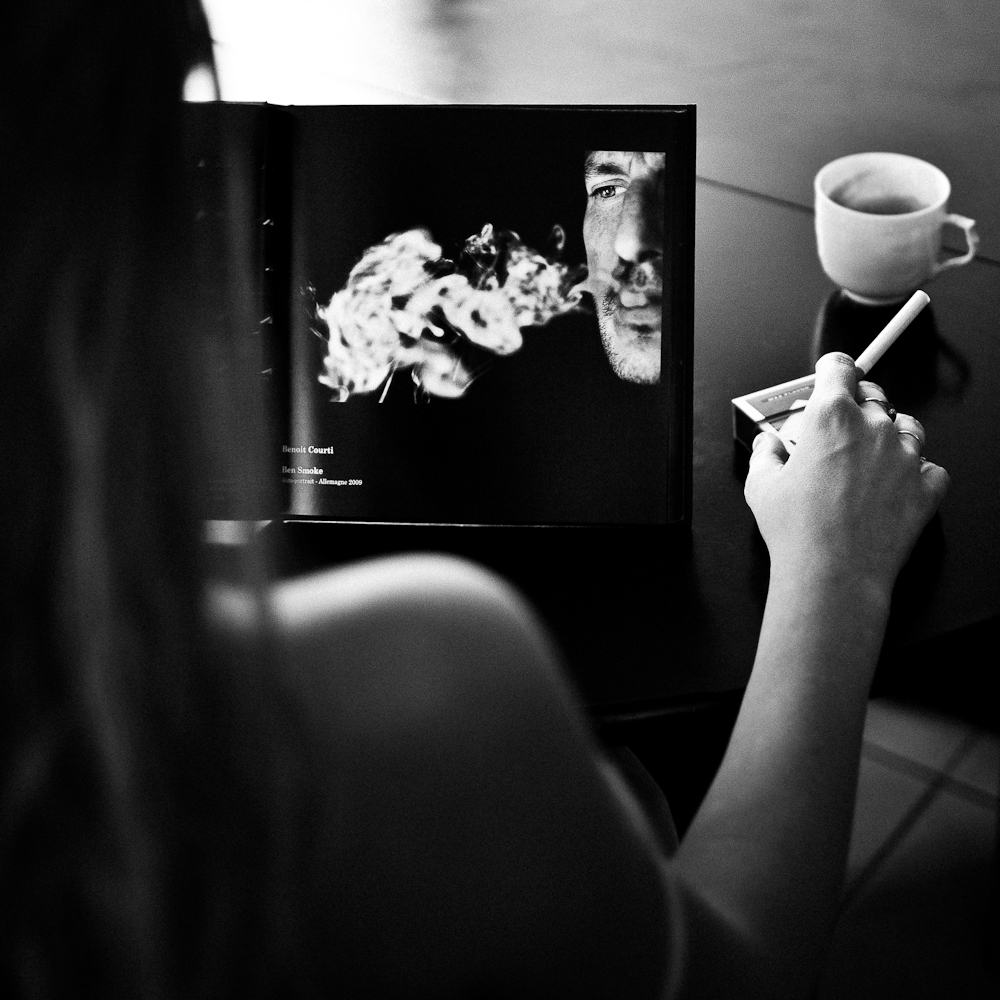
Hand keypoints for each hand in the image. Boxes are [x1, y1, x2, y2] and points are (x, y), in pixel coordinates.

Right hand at [744, 352, 949, 594]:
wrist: (834, 574)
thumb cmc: (798, 531)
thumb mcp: (761, 485)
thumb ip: (765, 453)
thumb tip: (767, 445)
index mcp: (829, 417)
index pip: (839, 368)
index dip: (832, 369)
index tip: (831, 373)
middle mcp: (872, 427)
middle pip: (873, 395)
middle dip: (857, 404)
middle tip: (839, 428)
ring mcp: (904, 456)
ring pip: (907, 426)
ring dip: (889, 434)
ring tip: (869, 458)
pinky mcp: (926, 488)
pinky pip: (930, 468)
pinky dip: (916, 473)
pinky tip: (895, 487)